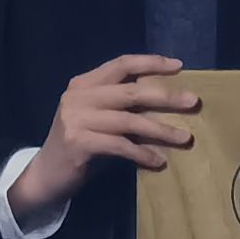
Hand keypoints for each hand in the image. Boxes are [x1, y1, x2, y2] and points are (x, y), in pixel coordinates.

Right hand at [7, 55, 198, 219]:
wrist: (46, 175)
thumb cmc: (80, 144)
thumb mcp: (98, 118)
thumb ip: (122, 105)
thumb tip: (169, 99)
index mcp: (84, 83)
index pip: (121, 64)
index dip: (150, 62)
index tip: (178, 65)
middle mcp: (78, 96)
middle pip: (130, 91)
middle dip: (165, 96)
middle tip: (193, 102)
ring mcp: (76, 119)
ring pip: (129, 120)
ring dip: (161, 129)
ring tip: (185, 138)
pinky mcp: (78, 143)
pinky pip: (120, 145)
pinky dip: (142, 153)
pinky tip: (158, 161)